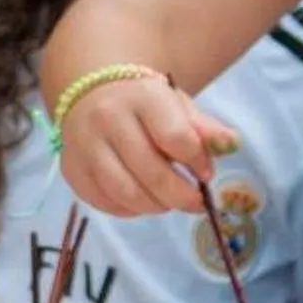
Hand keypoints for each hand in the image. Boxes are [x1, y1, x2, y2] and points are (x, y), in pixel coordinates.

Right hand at [54, 74, 229, 217]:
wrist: (91, 93)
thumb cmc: (144, 105)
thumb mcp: (178, 105)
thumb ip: (204, 127)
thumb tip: (231, 145)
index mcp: (141, 97)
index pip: (176, 138)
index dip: (197, 162)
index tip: (206, 172)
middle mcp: (107, 119)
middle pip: (151, 172)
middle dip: (181, 195)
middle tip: (195, 202)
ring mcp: (84, 146)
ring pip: (126, 193)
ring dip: (156, 206)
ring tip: (168, 202)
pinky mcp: (71, 170)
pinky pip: (104, 203)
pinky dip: (129, 210)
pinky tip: (142, 200)